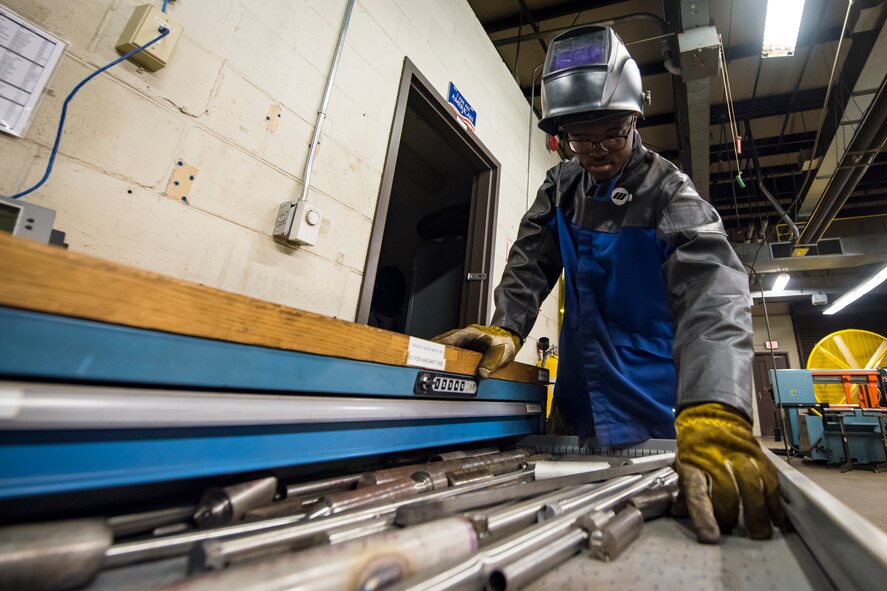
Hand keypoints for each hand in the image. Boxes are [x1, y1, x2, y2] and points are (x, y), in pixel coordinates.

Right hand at [433, 324, 520, 377]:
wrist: (508, 339)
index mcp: (472, 334)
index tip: (434, 351)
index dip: (443, 344)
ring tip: (426, 360)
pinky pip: (449, 347)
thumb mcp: (501, 353)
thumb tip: (482, 374)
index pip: (454, 338)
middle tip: (423, 357)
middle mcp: (464, 335)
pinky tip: (437, 361)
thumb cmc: (504, 343)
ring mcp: (462, 339)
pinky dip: (442, 352)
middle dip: (434, 347)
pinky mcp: (462, 345)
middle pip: (445, 339)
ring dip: (436, 350)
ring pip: (445, 342)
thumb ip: (491, 363)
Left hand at [674, 403, 783, 542]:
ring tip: (763, 533)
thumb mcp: (682, 466)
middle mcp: (716, 458)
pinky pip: (770, 479)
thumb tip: (679, 514)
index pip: (696, 492)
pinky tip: (778, 518)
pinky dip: (775, 501)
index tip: (711, 537)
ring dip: (759, 513)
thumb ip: (684, 491)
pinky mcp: (758, 454)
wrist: (710, 415)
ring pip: (753, 485)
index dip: (703, 516)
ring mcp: (739, 455)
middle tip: (741, 535)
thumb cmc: (694, 448)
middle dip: (735, 517)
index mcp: (692, 463)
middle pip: (728, 491)